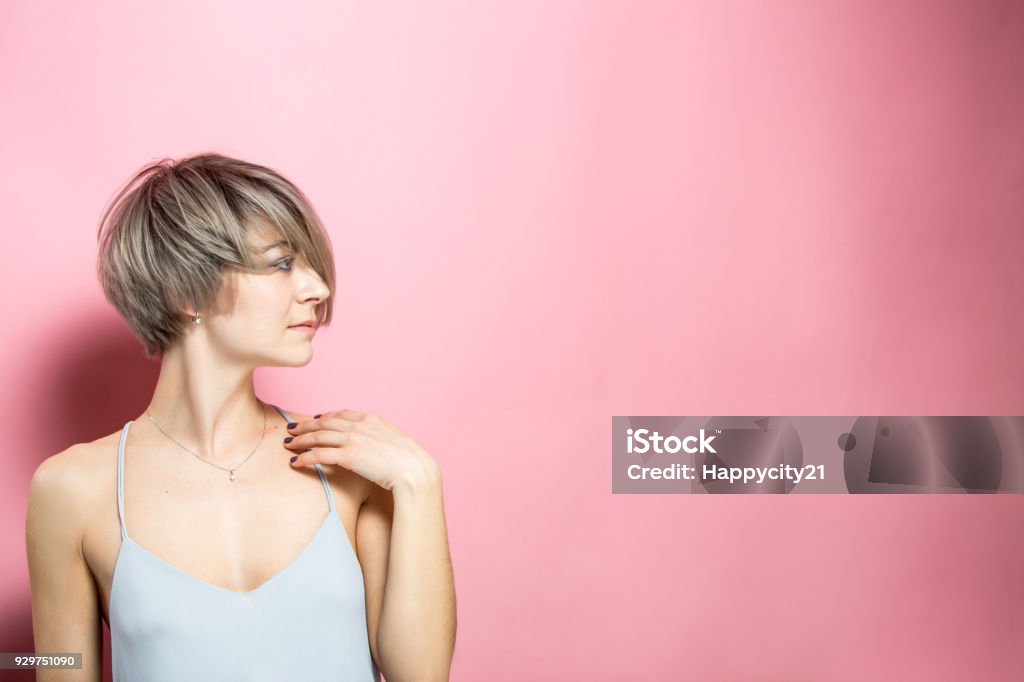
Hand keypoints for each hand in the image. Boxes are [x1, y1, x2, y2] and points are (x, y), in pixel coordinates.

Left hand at [284, 410, 438, 490]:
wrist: (414, 469)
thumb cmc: (409, 459)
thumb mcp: (394, 438)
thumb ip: (378, 435)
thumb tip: (372, 442)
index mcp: (371, 418)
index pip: (341, 414)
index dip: (324, 417)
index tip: (315, 419)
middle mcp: (359, 425)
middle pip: (324, 422)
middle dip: (306, 426)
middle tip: (292, 429)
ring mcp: (353, 440)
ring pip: (318, 436)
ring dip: (300, 440)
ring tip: (288, 444)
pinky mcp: (349, 456)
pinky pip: (320, 454)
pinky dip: (305, 457)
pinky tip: (296, 462)